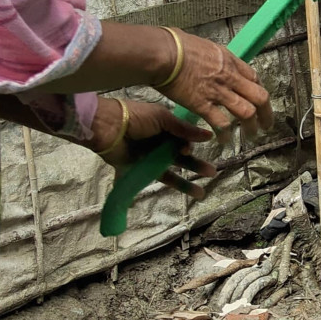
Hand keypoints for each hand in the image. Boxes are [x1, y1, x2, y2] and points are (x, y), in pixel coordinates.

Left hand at [91, 99, 216, 196]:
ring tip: (201, 194)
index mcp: (165, 129)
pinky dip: (146, 191)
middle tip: (211, 173)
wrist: (109, 127)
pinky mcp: (136, 169)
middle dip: (196, 166)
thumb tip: (209, 136)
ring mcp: (147, 158)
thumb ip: (185, 129)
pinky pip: (146, 180)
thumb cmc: (137, 118)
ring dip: (185, 183)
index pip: (183, 141)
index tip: (187, 149)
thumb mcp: (163, 118)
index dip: (188, 147)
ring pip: (169, 173)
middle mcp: (158, 144)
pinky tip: (158, 201)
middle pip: (180, 158)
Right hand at [157, 30, 272, 140]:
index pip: (254, 78)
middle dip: (266, 113)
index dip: (259, 91)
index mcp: (229, 60)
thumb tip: (209, 59)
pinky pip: (221, 123)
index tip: (259, 101)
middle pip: (259, 97)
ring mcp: (218, 91)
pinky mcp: (202, 104)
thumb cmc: (176, 44)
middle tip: (266, 124)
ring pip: (247, 112)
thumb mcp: (203, 45)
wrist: (163, 53)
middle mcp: (229, 76)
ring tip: (250, 136)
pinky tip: (224, 141)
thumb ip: (212, 57)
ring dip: (251, 127)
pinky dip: (224, 134)